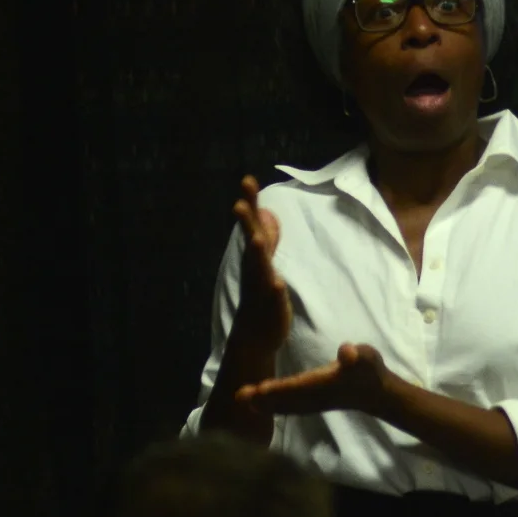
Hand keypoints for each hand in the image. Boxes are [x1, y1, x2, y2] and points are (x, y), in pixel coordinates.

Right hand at [231, 175, 290, 352]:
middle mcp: (254, 269)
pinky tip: (278, 283)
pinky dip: (275, 291)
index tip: (247, 180)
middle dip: (247, 223)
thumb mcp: (264, 261)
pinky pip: (273, 299)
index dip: (250, 204)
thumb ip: (267, 237)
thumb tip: (266, 212)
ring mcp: (261, 289)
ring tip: (257, 239)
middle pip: (252, 242)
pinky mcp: (271, 309)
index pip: (252, 225)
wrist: (254, 336)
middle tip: (239, 202)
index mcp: (255, 257)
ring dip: (258, 254)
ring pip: (260, 269)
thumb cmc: (260, 294)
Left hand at [237, 343, 394, 416]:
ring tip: (240, 400)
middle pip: (285, 398)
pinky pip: (286, 407)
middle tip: (239, 396)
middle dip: (263, 398)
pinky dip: (271, 407)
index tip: (260, 388)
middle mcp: (314, 396)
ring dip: (262, 403)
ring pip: (283, 405)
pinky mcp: (308, 404)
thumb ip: (357, 355)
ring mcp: (310, 403)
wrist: (375, 394)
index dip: (280, 388)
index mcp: (325, 383)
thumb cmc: (369, 370)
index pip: (299, 386)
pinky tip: (255, 405)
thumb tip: (347, 353)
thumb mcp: (367, 357)